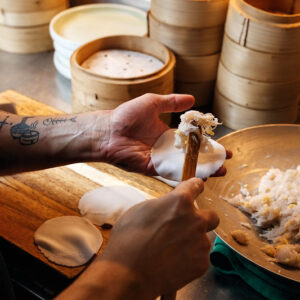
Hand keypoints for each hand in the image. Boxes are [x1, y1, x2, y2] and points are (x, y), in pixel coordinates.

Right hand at [99, 178, 218, 297]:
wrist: (127, 274)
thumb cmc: (129, 239)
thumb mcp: (141, 210)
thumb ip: (163, 204)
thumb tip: (171, 206)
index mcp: (180, 201)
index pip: (196, 185)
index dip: (195, 187)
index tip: (195, 189)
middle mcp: (196, 219)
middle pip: (211, 215)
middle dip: (202, 219)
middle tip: (187, 226)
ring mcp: (201, 242)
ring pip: (204, 238)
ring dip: (193, 241)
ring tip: (172, 250)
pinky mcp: (202, 263)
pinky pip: (200, 256)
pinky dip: (190, 258)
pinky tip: (173, 262)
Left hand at [100, 93, 230, 174]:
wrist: (108, 130)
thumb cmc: (127, 115)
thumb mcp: (153, 103)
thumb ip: (172, 102)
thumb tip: (192, 99)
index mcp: (168, 134)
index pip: (192, 140)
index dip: (207, 143)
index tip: (221, 145)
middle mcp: (166, 148)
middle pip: (192, 156)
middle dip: (209, 159)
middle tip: (225, 162)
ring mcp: (160, 159)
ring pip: (185, 166)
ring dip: (202, 169)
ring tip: (220, 171)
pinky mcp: (153, 168)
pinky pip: (172, 173)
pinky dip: (186, 175)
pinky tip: (201, 177)